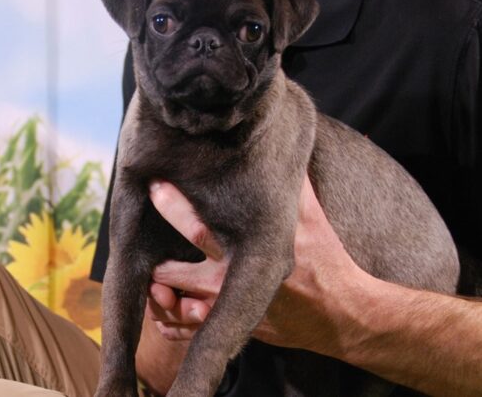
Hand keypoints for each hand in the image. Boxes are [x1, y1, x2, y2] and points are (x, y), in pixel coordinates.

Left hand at [148, 176, 371, 355]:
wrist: (343, 315)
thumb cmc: (328, 264)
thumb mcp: (314, 222)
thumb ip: (293, 187)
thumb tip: (283, 149)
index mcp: (249, 254)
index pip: (200, 230)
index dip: (173, 207)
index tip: (155, 186)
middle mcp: (233, 286)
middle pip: (176, 276)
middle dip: (155, 264)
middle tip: (138, 248)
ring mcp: (231, 312)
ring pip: (177, 310)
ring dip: (160, 299)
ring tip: (151, 286)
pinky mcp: (235, 331)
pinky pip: (192, 333)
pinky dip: (174, 325)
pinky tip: (165, 315)